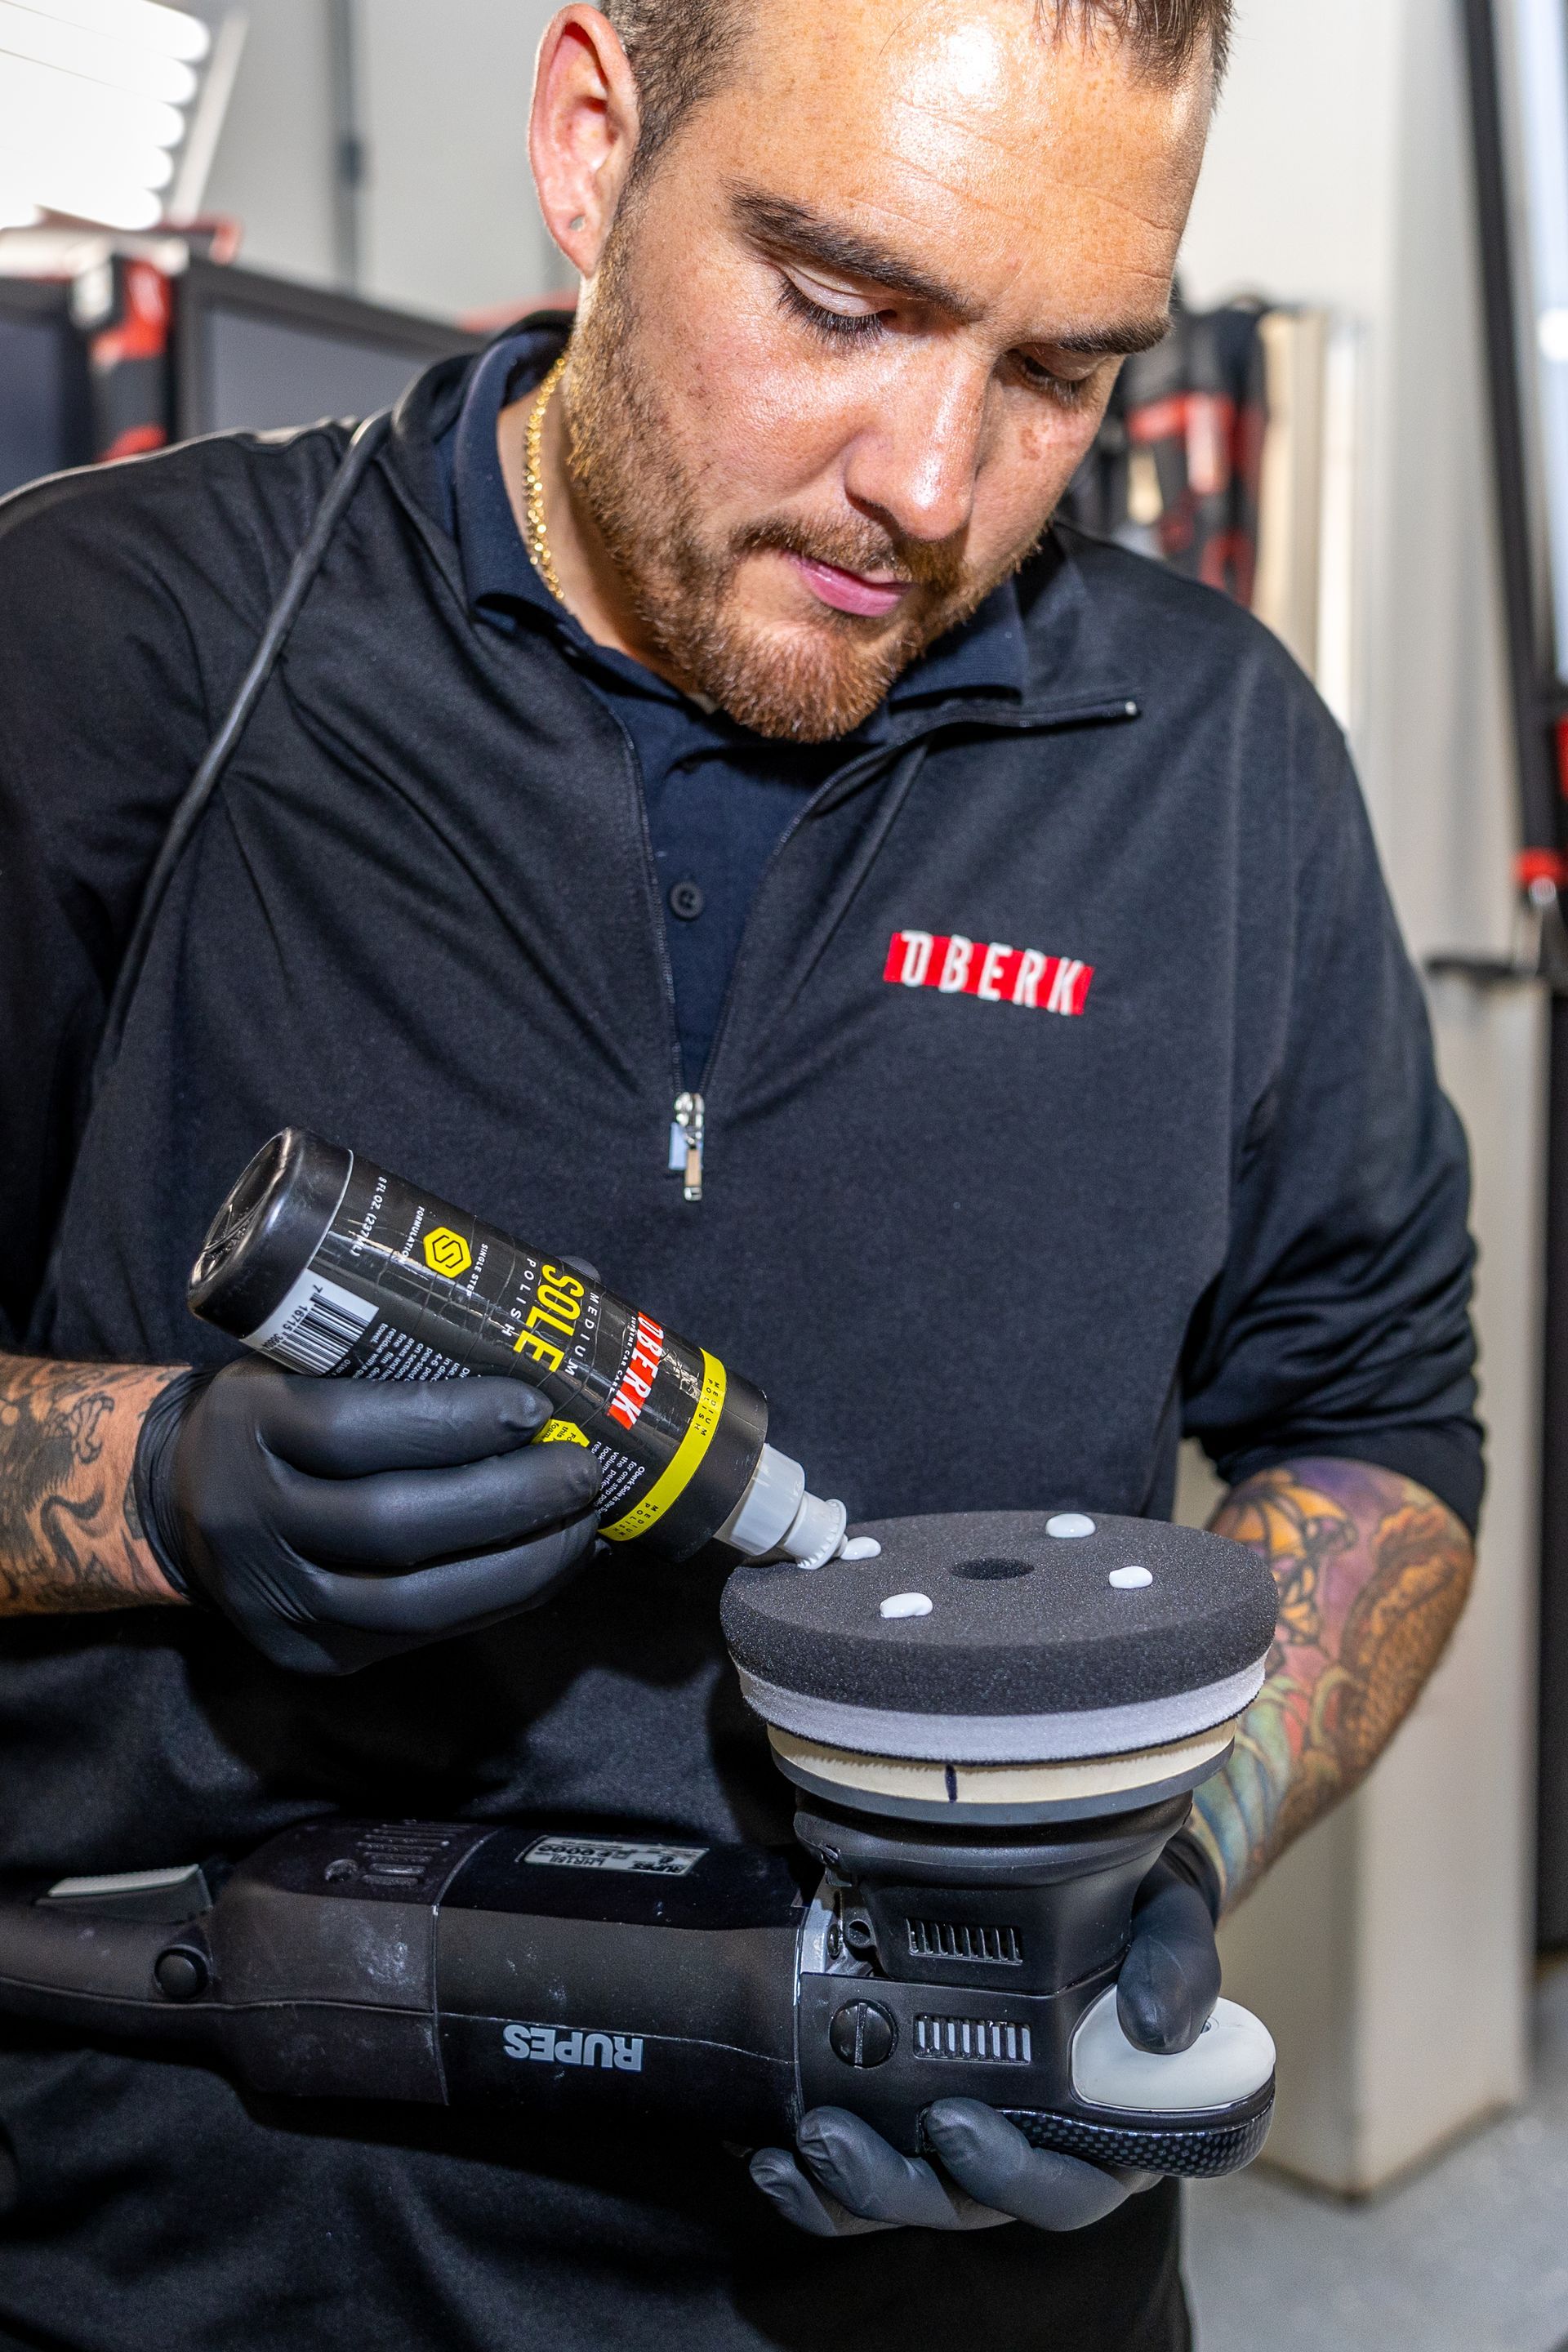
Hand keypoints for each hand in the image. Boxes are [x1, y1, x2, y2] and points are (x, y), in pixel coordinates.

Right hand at [134, 1359, 601, 1674]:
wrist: (183, 1501)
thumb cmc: (284, 1407)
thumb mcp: (313, 1349)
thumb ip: (422, 1324)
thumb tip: (574, 1284)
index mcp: (246, 1423)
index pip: (351, 1429)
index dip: (453, 1421)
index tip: (535, 1403)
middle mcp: (249, 1517)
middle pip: (393, 1522)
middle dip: (508, 1498)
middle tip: (581, 1467)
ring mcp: (277, 1598)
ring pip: (413, 1599)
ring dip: (520, 1562)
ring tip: (586, 1523)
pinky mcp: (310, 1651)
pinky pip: (419, 1637)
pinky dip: (499, 1601)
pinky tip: (550, 1566)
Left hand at [749, 1832, 1220, 2236]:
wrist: (1084, 1875)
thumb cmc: (1137, 1909)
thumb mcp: (1170, 1916)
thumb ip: (1177, 1965)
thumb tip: (1157, 2029)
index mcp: (1114, 2128)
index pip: (1069, 2187)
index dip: (1012, 2176)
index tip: (953, 2124)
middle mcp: (1040, 2149)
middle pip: (971, 2205)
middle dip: (898, 2183)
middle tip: (835, 2134)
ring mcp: (974, 2142)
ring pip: (911, 2197)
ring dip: (847, 2186)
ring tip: (796, 2142)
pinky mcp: (915, 2122)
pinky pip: (866, 2180)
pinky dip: (816, 2185)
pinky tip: (769, 2159)